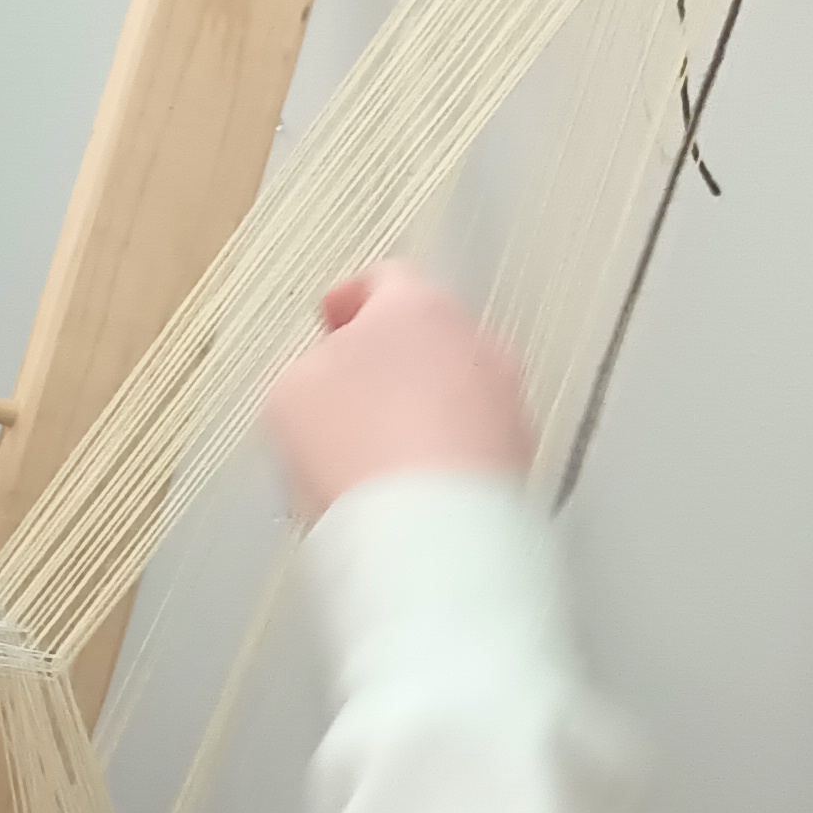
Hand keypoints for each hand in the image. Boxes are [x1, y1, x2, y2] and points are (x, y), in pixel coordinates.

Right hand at [260, 263, 531, 522]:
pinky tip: (409, 484)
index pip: (387, 280)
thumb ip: (312, 366)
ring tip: (376, 450)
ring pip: (456, 389)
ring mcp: (506, 402)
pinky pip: (474, 441)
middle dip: (390, 356)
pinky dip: (446, 452)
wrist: (426, 532)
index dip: (352, 298)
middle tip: (349, 387)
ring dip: (421, 407)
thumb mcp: (293, 390)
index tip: (332, 316)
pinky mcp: (519, 458)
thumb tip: (324, 379)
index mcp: (418, 307)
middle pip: (428, 335)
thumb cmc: (358, 448)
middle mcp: (475, 345)